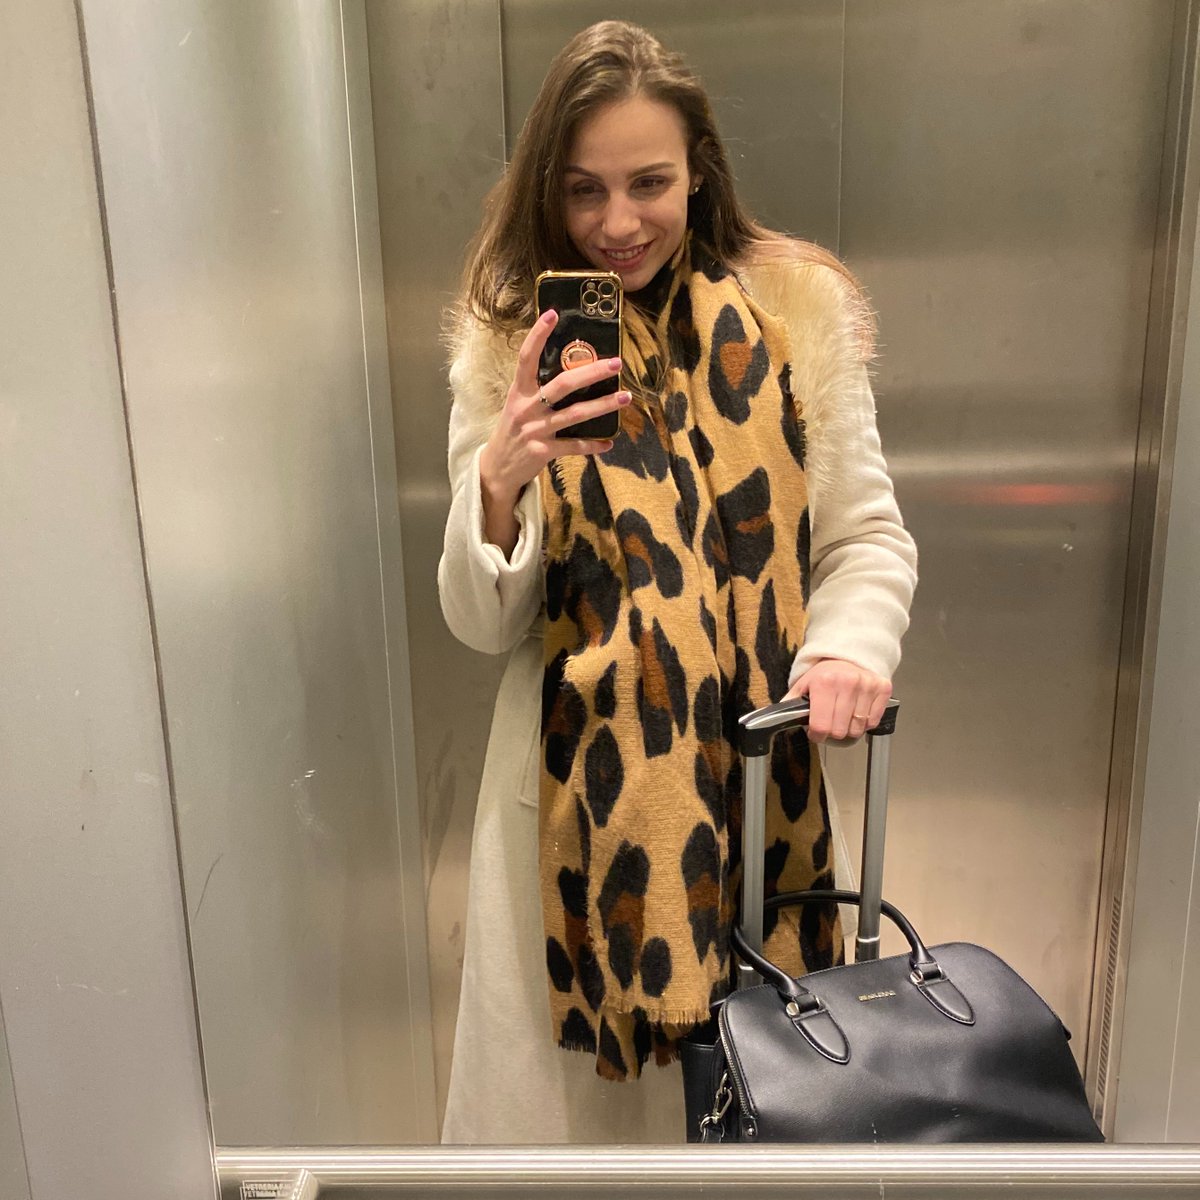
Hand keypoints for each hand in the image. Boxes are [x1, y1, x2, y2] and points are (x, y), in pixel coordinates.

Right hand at [479, 308, 630, 499]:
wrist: (497, 467)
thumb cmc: (513, 430)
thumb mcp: (519, 404)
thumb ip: (538, 388)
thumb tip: (572, 367)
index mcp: (519, 391)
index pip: (526, 357)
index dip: (538, 335)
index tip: (553, 314)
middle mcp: (527, 407)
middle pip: (562, 385)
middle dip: (591, 372)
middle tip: (616, 363)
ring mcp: (535, 430)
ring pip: (575, 415)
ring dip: (603, 405)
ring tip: (625, 397)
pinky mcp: (543, 451)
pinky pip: (573, 447)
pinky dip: (593, 445)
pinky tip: (609, 442)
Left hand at [784, 658, 891, 743]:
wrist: (847, 656)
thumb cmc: (823, 674)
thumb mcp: (802, 685)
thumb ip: (789, 703)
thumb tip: (771, 718)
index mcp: (824, 683)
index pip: (821, 726)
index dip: (816, 734)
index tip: (816, 732)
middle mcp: (847, 683)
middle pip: (840, 731)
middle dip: (832, 732)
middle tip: (829, 723)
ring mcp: (867, 685)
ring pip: (858, 729)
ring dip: (849, 728)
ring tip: (843, 716)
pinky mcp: (882, 688)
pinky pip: (873, 721)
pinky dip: (865, 722)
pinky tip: (856, 711)